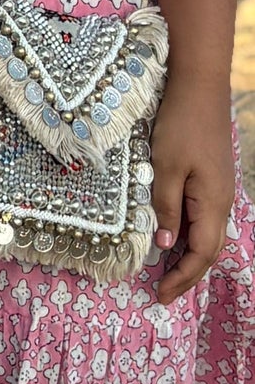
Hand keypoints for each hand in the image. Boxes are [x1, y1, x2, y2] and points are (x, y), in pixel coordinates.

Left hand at [149, 77, 236, 304]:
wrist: (199, 88)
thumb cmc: (180, 125)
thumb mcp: (165, 167)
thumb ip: (165, 206)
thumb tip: (164, 243)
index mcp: (213, 204)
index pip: (201, 254)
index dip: (182, 277)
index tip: (161, 295)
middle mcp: (222, 202)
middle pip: (208, 250)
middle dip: (187, 273)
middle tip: (162, 290)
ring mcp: (219, 189)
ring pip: (207, 233)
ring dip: (188, 254)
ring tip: (165, 269)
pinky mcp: (211, 178)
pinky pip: (203, 215)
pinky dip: (188, 232)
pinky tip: (171, 232)